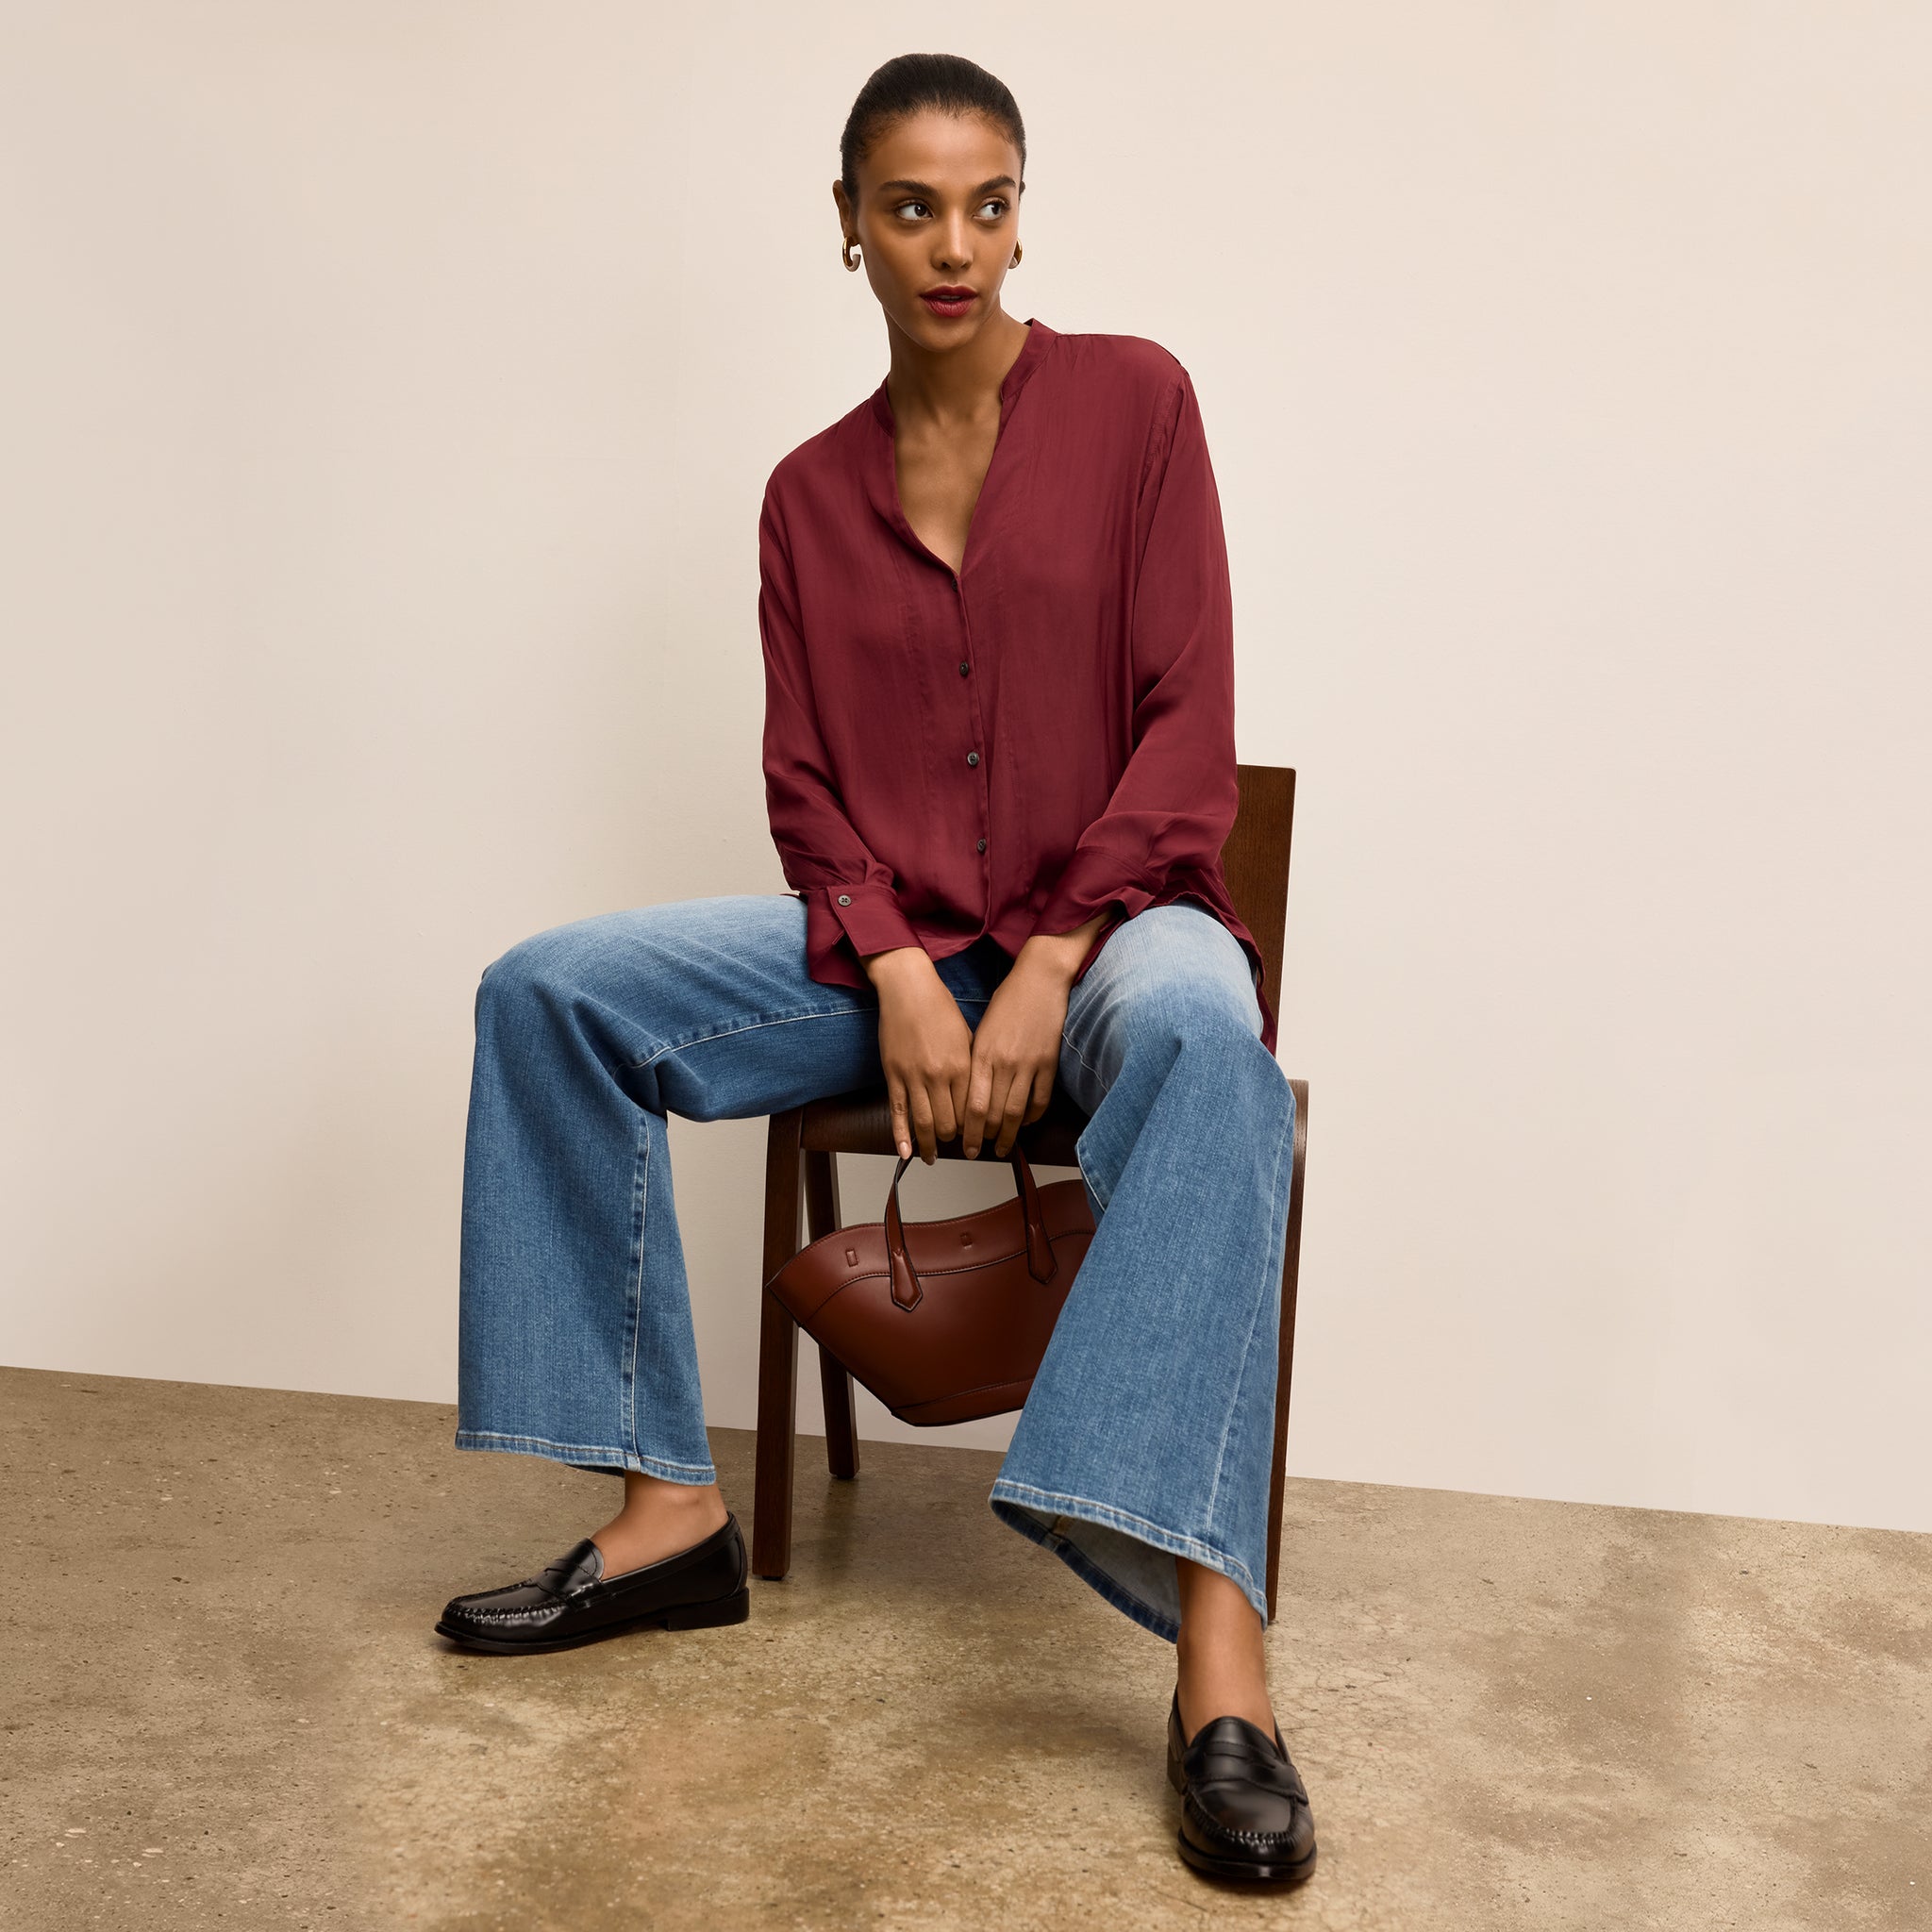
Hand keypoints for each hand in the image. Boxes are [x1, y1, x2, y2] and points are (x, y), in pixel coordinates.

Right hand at [863, 946, 972, 1162]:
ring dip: (929, 1146)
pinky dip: (901, 1136)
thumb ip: (971, 1067)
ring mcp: (914, 1077)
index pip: (971, 1111)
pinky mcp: (893, 1074)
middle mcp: (939, 1075)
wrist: (908, 988)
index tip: (976, 1138)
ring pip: (924, 1123)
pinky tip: (905, 1153)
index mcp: (963, 1066)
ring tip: (932, 1158)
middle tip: (957, 1148)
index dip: (974, 1129)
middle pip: (949, 1123)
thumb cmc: (940, 1008)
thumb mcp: (966, 1037)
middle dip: (954, 1140)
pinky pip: (897, 1112)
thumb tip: (977, 1095)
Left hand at [961, 913, 1110, 1159]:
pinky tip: (1027, 1123)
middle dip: (985, 1138)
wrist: (1039, 979)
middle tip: (980, 1152)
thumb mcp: (981, 1030)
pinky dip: (1033, 1116)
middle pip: (995, 1114)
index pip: (973, 1105)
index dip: (969, 1131)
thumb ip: (976, 1061)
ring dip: (1009, 1135)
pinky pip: (1041, 1099)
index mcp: (982, 1055)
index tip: (964, 1144)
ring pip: (1018, 1112)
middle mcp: (1004, 1063)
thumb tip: (970, 1094)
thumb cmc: (1006, 1001)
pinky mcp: (1049, 1062)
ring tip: (1003, 1148)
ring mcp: (1029, 1064)